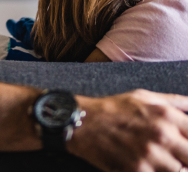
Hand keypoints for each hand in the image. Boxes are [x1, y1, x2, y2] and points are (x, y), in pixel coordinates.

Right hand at [69, 89, 187, 171]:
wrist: (84, 122)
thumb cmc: (114, 108)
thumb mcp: (144, 96)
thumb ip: (175, 102)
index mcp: (166, 115)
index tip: (185, 146)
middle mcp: (162, 135)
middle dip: (186, 156)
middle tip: (176, 154)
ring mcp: (151, 156)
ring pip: (181, 171)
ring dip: (174, 167)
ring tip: (163, 161)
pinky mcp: (139, 171)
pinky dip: (158, 171)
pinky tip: (150, 165)